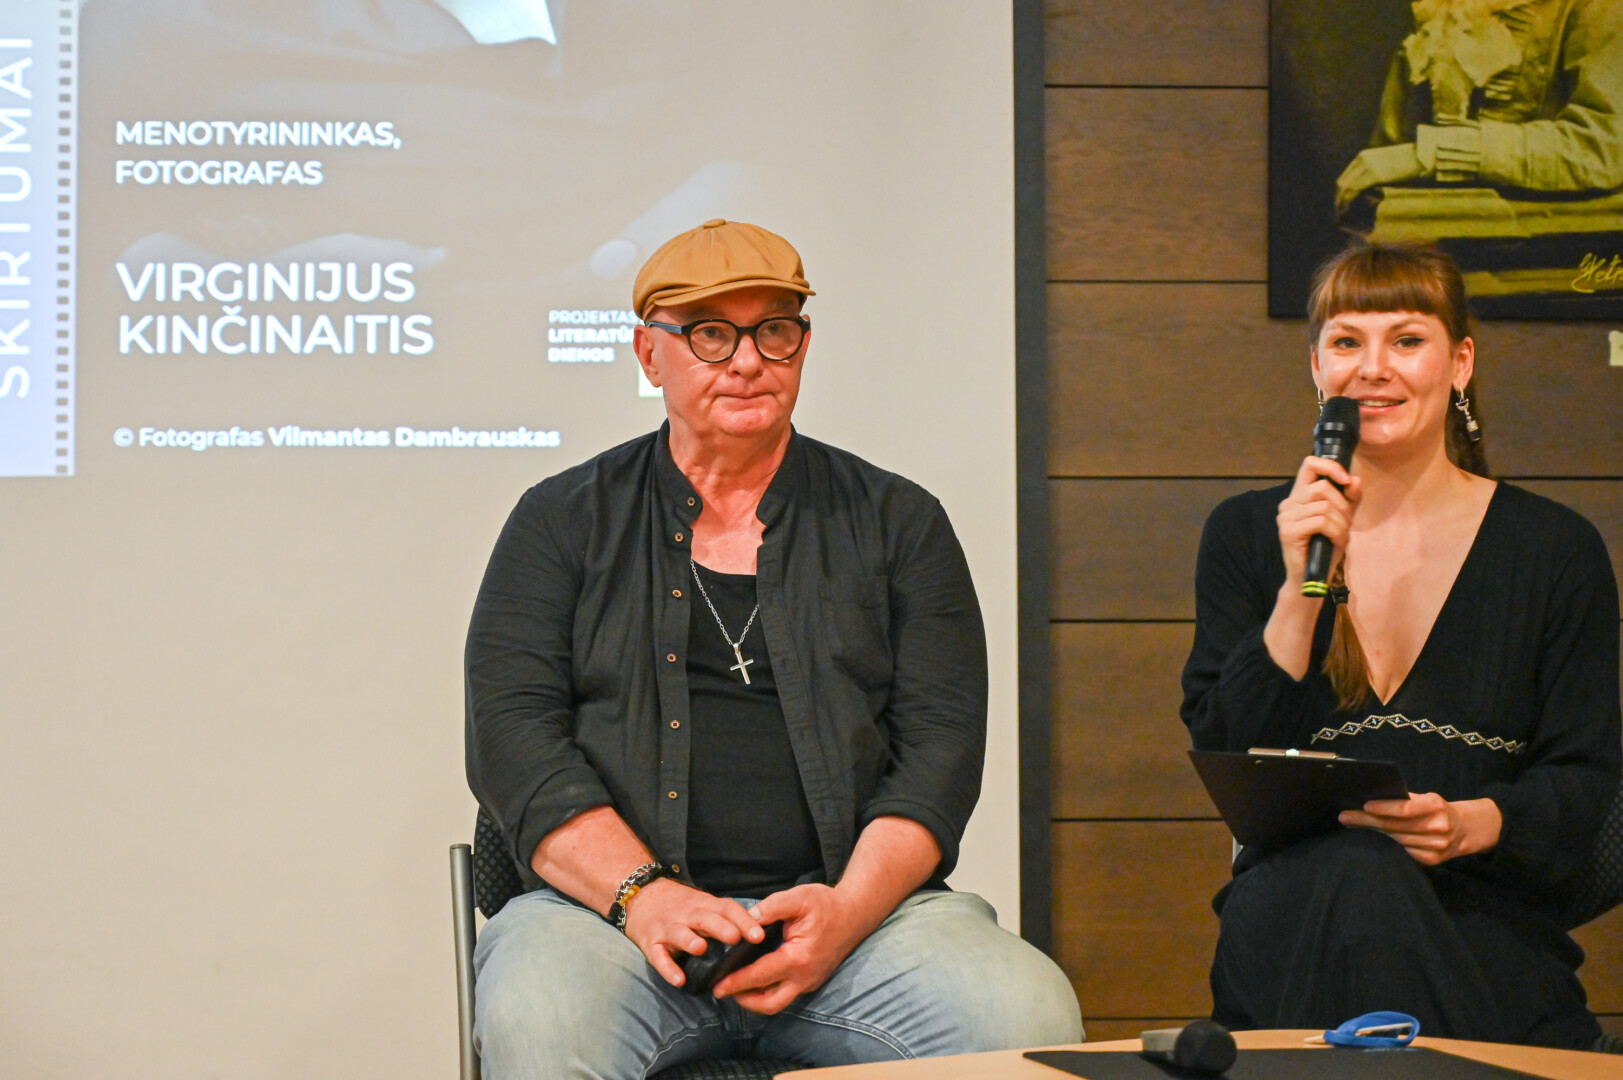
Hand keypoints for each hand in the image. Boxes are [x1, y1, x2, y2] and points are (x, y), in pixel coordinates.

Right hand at [621, 877, 764, 987]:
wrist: (640, 895)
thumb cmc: (680, 905)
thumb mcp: (702, 904)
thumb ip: (724, 918)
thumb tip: (756, 936)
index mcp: (704, 905)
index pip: (726, 908)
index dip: (743, 920)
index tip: (759, 935)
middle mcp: (687, 914)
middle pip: (705, 918)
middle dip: (721, 928)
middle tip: (736, 939)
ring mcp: (667, 928)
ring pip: (680, 933)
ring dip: (690, 941)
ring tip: (701, 950)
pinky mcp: (650, 942)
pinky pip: (658, 956)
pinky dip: (667, 968)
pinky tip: (678, 980)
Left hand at [711, 884, 873, 1014]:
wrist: (855, 913)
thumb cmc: (827, 904)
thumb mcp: (798, 897)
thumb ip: (770, 908)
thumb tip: (746, 920)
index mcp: (798, 958)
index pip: (760, 976)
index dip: (736, 982)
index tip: (717, 986)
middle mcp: (805, 976)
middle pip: (769, 1004)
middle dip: (744, 1001)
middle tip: (723, 991)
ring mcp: (810, 981)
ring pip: (779, 1003)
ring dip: (756, 1000)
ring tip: (737, 987)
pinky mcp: (813, 980)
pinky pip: (788, 993)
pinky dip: (769, 991)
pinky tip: (757, 979)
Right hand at [1276, 454, 1361, 585]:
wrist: (1313, 577)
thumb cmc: (1326, 547)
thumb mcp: (1343, 519)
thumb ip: (1349, 499)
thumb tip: (1355, 480)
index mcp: (1299, 496)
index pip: (1309, 464)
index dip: (1330, 466)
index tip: (1346, 480)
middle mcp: (1288, 503)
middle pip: (1322, 487)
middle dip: (1342, 505)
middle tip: (1345, 522)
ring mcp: (1285, 517)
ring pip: (1324, 506)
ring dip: (1341, 522)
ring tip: (1340, 535)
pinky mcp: (1288, 532)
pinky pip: (1321, 521)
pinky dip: (1336, 531)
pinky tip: (1335, 541)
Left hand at [1335, 143, 1424, 215]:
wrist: (1422, 154)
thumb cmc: (1407, 162)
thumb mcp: (1383, 166)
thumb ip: (1372, 174)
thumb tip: (1366, 191)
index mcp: (1362, 156)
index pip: (1344, 177)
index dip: (1340, 193)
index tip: (1340, 205)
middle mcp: (1362, 159)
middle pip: (1342, 182)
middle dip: (1338, 199)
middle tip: (1338, 213)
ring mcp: (1368, 166)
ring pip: (1346, 187)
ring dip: (1342, 202)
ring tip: (1342, 214)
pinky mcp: (1375, 174)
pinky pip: (1356, 189)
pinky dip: (1349, 201)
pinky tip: (1348, 210)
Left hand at [1339, 792, 1502, 865]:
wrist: (1466, 830)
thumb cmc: (1438, 809)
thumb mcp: (1427, 798)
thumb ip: (1405, 800)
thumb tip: (1371, 799)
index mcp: (1436, 807)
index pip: (1406, 808)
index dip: (1384, 808)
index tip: (1364, 805)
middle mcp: (1438, 828)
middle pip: (1396, 826)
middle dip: (1367, 821)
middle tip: (1345, 816)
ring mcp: (1435, 847)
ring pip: (1395, 841)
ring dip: (1371, 833)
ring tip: (1352, 825)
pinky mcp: (1431, 861)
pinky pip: (1402, 853)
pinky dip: (1384, 846)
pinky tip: (1370, 840)